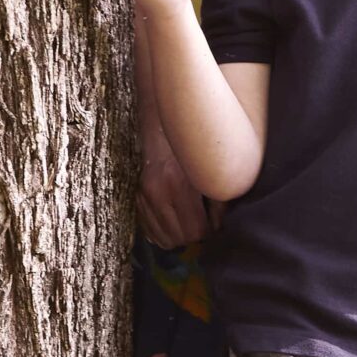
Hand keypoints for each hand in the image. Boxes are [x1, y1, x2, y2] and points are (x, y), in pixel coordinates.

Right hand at [138, 126, 209, 247]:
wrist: (161, 118)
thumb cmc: (190, 139)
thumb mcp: (209, 165)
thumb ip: (219, 197)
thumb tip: (220, 223)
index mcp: (179, 184)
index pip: (196, 231)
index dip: (209, 232)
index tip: (215, 224)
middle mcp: (157, 191)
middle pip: (179, 238)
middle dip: (194, 235)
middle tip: (204, 224)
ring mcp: (143, 193)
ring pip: (162, 238)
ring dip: (178, 236)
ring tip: (189, 223)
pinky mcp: (136, 193)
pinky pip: (148, 228)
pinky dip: (162, 230)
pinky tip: (173, 220)